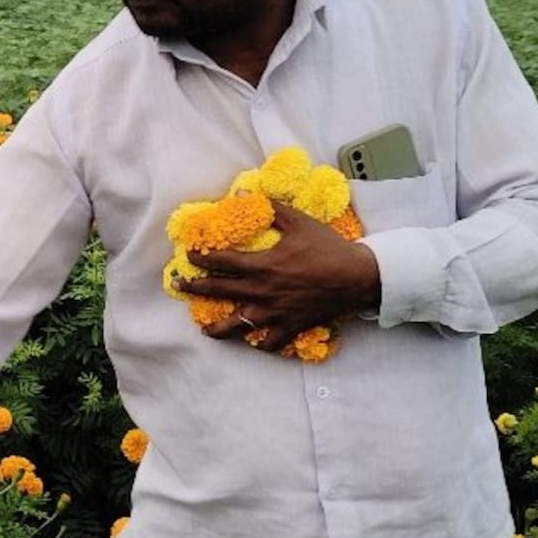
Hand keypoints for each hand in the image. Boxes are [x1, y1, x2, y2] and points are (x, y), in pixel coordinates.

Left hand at [177, 202, 378, 352]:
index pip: (222, 262)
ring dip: (218, 328)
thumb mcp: (299, 222)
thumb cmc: (328, 248)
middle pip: (220, 291)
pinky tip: (252, 340)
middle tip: (180, 286)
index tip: (188, 256)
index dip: (201, 259)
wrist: (357, 277)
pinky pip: (270, 342)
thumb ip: (271, 208)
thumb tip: (246, 194)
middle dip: (196, 288)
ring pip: (239, 326)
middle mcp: (263, 292)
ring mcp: (275, 313)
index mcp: (263, 265)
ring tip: (206, 330)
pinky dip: (259, 343)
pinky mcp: (291, 327)